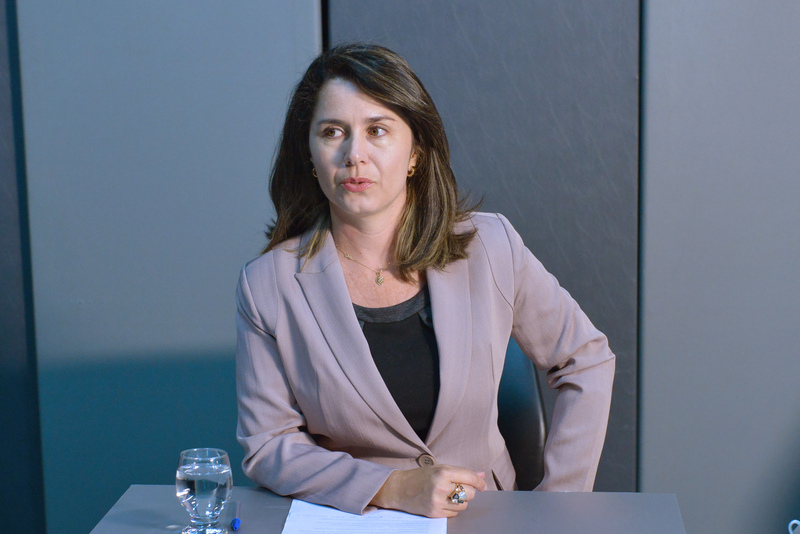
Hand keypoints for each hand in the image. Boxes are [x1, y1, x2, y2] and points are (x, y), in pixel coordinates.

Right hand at [370, 465, 486, 517]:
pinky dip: (453, 508)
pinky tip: (443, 502)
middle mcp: (441, 487)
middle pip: (470, 493)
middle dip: (468, 491)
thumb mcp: (440, 468)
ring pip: (464, 505)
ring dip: (461, 501)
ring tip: (449, 495)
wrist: (400, 489)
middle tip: (460, 488)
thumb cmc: (421, 477)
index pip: (470, 478)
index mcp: (443, 472)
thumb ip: (461, 472)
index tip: (483, 485)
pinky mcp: (435, 513)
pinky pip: (455, 513)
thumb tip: (482, 476)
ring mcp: (437, 502)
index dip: (480, 482)